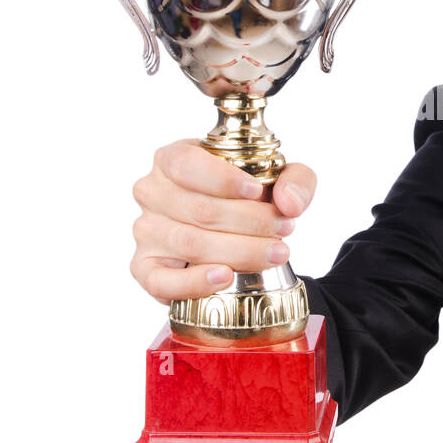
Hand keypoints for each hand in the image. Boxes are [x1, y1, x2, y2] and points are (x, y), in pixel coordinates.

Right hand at [129, 139, 316, 304]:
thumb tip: (289, 203)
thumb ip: (296, 180)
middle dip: (250, 221)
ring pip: (191, 244)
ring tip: (276, 251)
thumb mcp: (280, 178)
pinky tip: (225, 277)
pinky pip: (161, 281)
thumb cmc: (251, 197)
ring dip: (240, 251)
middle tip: (284, 228)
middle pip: (199, 210)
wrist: (237, 233)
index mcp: (172, 159)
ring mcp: (146, 231)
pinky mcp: (146, 268)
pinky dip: (194, 282)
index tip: (259, 191)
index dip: (223, 179)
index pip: (186, 164)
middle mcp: (152, 192)